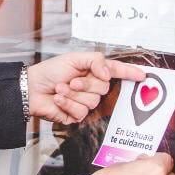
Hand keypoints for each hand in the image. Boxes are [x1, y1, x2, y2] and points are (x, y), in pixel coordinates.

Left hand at [26, 52, 145, 124]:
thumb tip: (108, 73)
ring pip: (92, 101)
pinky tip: (58, 99)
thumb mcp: (74, 58)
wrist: (31, 89)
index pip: (116, 72)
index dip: (129, 73)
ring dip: (73, 94)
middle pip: (104, 88)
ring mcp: (86, 103)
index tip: (143, 75)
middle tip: (72, 80)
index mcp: (94, 72)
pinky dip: (67, 104)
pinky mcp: (77, 116)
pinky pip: (81, 112)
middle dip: (86, 84)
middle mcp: (92, 88)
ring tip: (61, 89)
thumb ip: (96, 61)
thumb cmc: (50, 71)